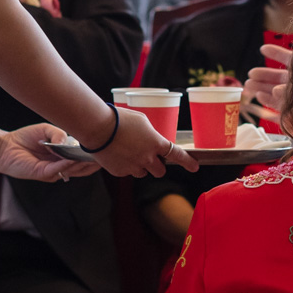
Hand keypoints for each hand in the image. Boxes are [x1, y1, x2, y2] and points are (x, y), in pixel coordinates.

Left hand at [0, 123, 97, 181]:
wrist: (5, 146)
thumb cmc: (24, 138)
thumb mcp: (46, 129)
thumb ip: (59, 133)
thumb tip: (68, 142)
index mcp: (62, 157)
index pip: (83, 159)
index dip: (93, 155)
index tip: (104, 147)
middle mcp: (59, 166)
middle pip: (81, 167)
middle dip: (92, 161)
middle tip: (103, 153)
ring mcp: (52, 172)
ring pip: (72, 170)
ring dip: (81, 163)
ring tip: (91, 155)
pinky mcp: (42, 174)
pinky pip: (57, 170)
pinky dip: (66, 164)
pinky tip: (71, 158)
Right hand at [80, 106, 196, 178]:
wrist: (98, 127)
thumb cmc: (120, 119)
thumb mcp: (142, 121)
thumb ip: (151, 133)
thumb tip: (152, 141)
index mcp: (156, 143)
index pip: (177, 155)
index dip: (188, 162)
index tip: (195, 167)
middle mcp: (147, 158)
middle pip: (160, 171)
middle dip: (158, 166)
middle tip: (150, 158)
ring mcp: (133, 167)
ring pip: (143, 173)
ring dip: (140, 166)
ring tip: (128, 152)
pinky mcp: (120, 172)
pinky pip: (127, 172)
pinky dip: (125, 166)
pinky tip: (117, 154)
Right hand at [244, 43, 292, 126]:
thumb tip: (276, 89)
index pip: (289, 58)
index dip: (275, 53)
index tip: (262, 48)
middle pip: (278, 76)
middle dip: (264, 75)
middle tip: (250, 74)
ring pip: (275, 90)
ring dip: (261, 87)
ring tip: (248, 85)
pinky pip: (279, 106)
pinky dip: (268, 102)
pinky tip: (259, 97)